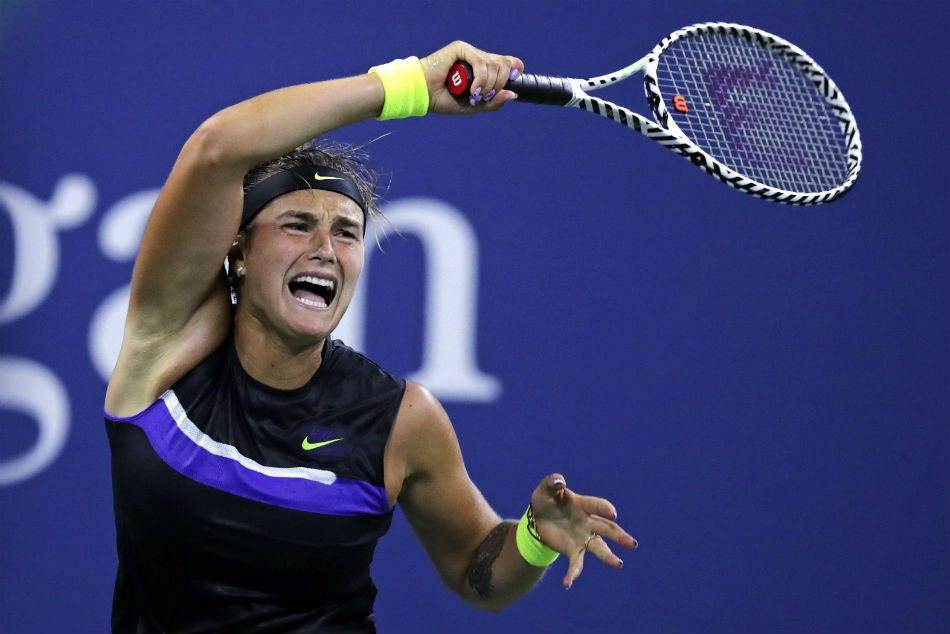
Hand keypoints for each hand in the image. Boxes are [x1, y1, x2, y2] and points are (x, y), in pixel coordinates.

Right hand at [420, 41, 523, 114]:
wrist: (424, 95)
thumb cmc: (445, 100)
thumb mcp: (474, 106)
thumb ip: (492, 102)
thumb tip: (513, 95)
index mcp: (485, 70)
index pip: (510, 63)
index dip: (515, 71)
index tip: (510, 84)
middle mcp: (480, 59)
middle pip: (505, 64)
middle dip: (499, 84)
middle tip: (485, 96)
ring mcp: (471, 53)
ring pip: (494, 64)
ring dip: (488, 85)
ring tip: (474, 95)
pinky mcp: (461, 49)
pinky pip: (480, 62)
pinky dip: (480, 79)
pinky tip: (472, 89)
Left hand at [530, 473, 636, 588]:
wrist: (537, 519)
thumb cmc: (546, 500)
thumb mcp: (545, 489)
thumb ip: (552, 483)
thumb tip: (560, 482)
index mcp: (583, 505)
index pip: (598, 506)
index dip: (605, 509)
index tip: (613, 514)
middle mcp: (588, 522)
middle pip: (606, 529)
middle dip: (619, 536)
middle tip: (632, 544)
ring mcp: (583, 538)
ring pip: (599, 548)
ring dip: (608, 556)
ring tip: (618, 563)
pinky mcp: (573, 551)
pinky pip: (576, 564)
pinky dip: (573, 574)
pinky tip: (567, 584)